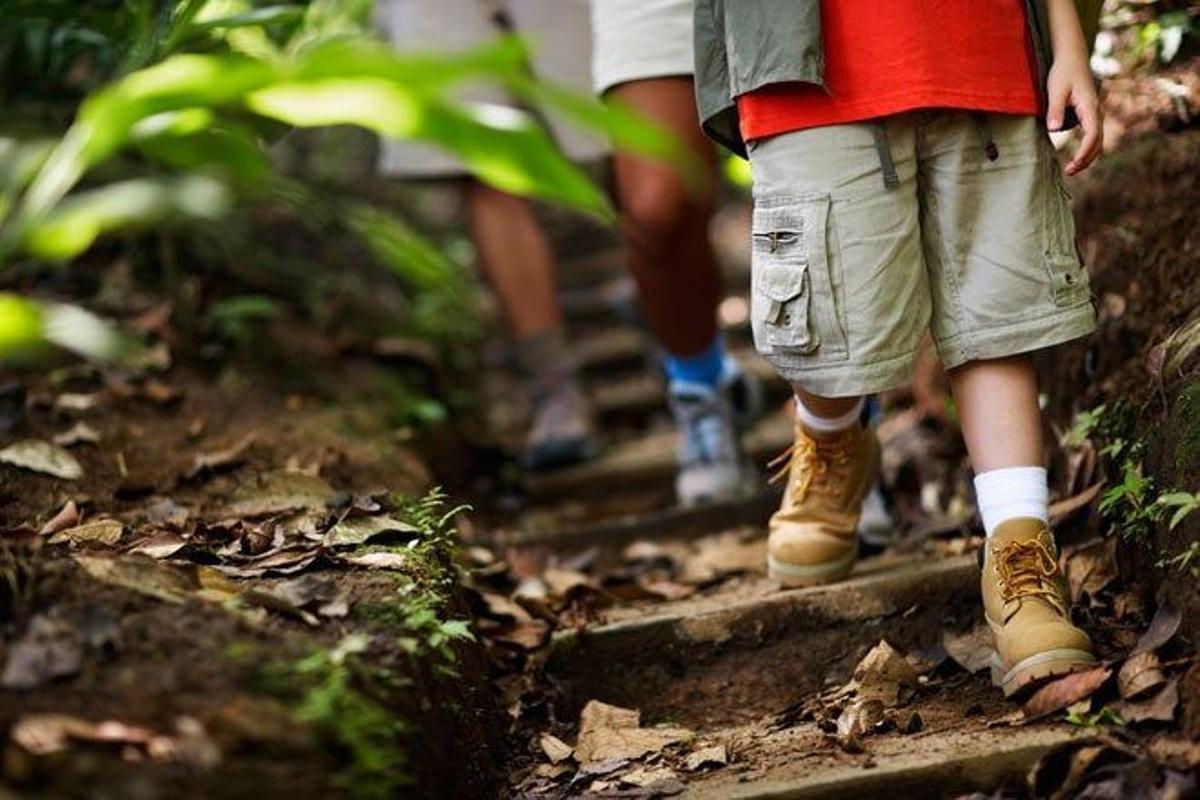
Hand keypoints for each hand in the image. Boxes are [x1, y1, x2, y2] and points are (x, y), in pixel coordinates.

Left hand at [1046, 56, 1102, 174]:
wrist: (1071, 59)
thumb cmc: (1063, 73)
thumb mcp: (1056, 91)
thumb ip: (1055, 110)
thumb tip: (1054, 129)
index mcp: (1090, 107)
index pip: (1092, 135)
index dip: (1084, 152)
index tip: (1074, 164)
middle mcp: (1097, 112)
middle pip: (1098, 142)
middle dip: (1086, 159)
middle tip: (1070, 172)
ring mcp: (1095, 113)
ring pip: (1097, 140)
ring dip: (1088, 156)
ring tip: (1072, 168)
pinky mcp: (1089, 114)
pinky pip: (1093, 135)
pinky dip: (1087, 148)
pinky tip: (1076, 156)